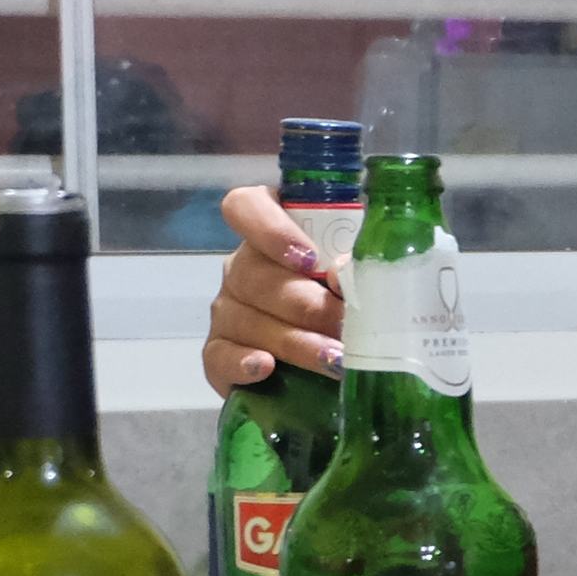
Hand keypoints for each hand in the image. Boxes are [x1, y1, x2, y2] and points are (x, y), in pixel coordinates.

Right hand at [197, 183, 340, 398]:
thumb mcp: (358, 269)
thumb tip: (344, 273)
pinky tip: (266, 368)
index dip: (271, 229)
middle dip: (305, 303)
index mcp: (271, 230)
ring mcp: (227, 309)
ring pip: (246, 319)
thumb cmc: (353, 294)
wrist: (336, 350)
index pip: (246, 207)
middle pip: (253, 273)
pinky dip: (240, 363)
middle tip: (343, 324)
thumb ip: (353, 261)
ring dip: (293, 341)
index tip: (309, 259)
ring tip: (332, 359)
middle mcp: (242, 266)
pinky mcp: (219, 352)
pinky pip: (218, 356)